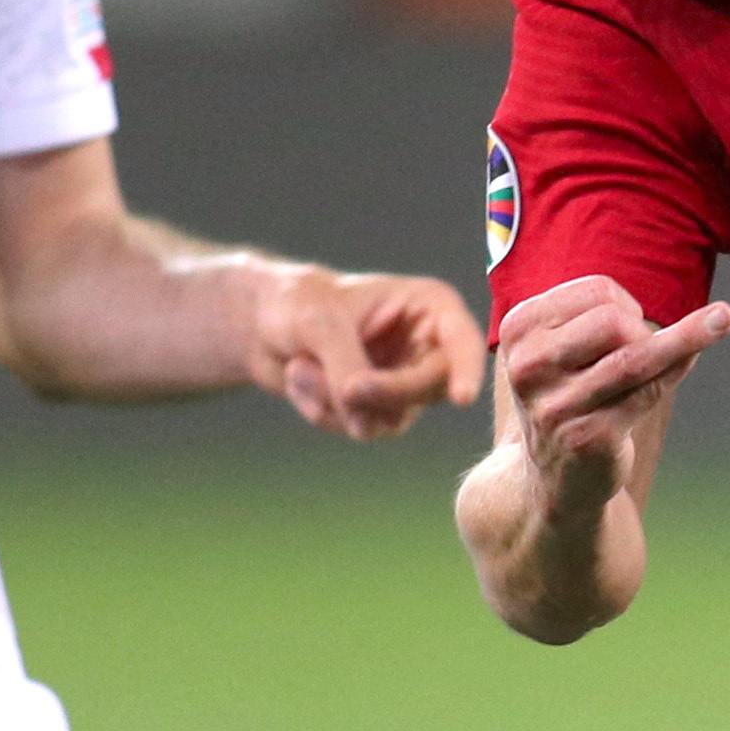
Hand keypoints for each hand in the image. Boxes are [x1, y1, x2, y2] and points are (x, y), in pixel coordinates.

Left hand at [245, 262, 484, 437]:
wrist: (261, 324)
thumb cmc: (297, 303)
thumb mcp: (320, 323)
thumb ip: (347, 368)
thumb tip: (365, 427)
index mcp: (429, 307)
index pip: (463, 341)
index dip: (467, 369)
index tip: (461, 397)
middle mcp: (426, 347)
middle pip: (431, 388)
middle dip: (382, 393)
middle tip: (344, 390)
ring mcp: (405, 382)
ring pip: (393, 416)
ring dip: (337, 400)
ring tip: (300, 369)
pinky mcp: (379, 410)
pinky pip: (363, 428)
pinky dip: (324, 412)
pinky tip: (301, 381)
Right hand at [495, 273, 729, 487]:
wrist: (554, 475)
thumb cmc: (574, 397)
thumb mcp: (575, 351)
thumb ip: (625, 324)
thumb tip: (717, 318)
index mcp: (520, 330)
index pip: (596, 291)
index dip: (625, 304)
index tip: (625, 326)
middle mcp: (529, 367)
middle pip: (615, 320)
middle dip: (642, 329)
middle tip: (638, 353)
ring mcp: (557, 406)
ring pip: (637, 355)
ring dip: (690, 336)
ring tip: (725, 319)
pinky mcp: (588, 437)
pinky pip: (649, 391)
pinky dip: (677, 369)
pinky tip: (691, 360)